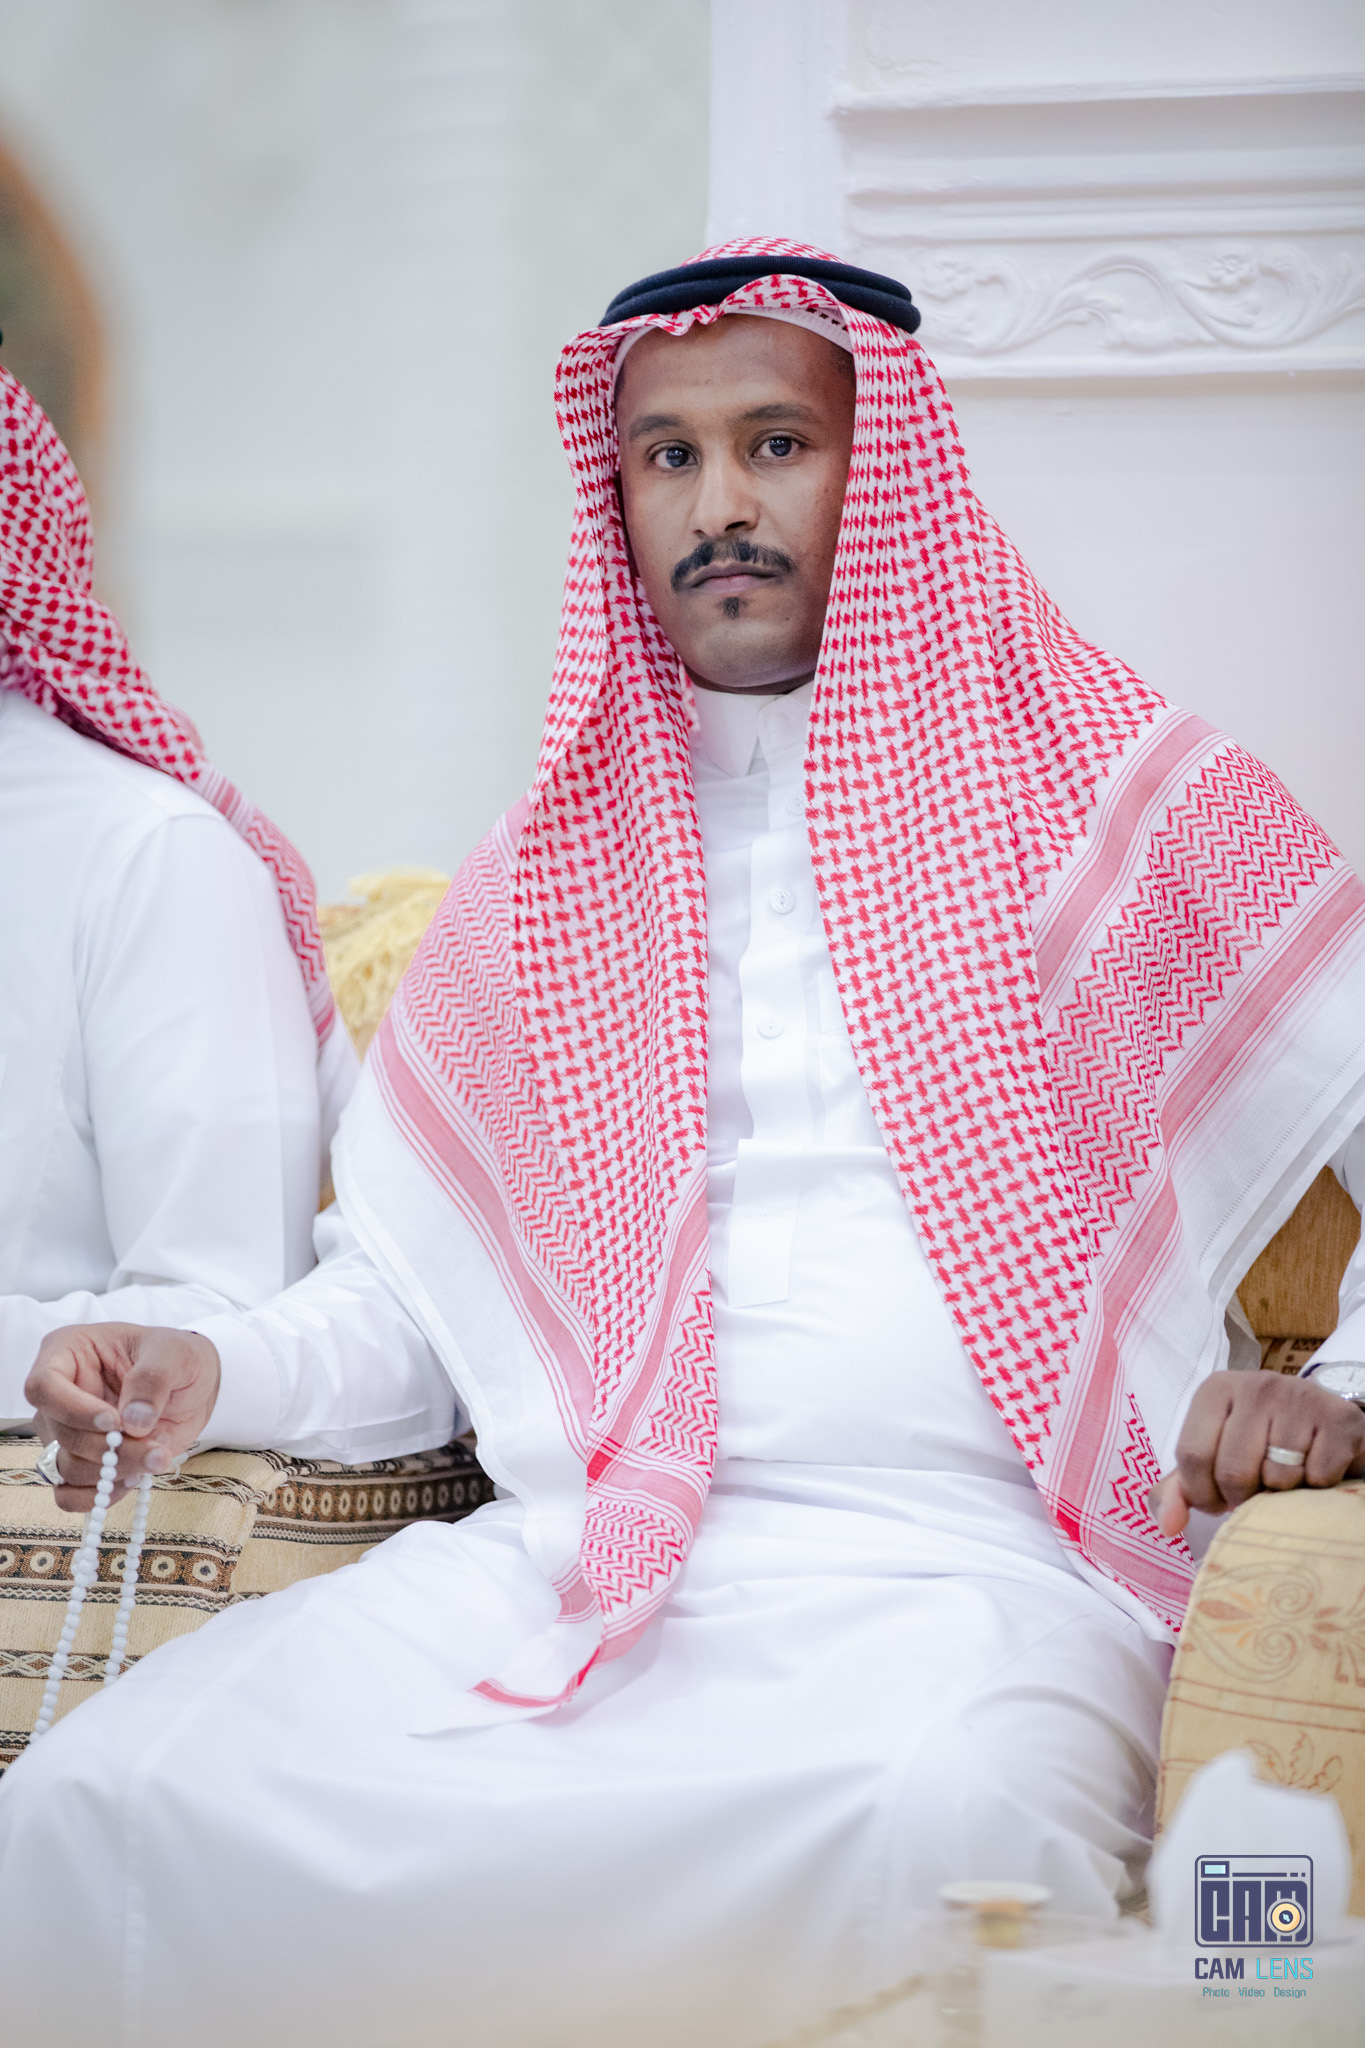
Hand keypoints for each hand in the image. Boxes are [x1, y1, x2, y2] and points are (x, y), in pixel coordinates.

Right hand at [25, 1324, 220, 1511]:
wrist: (193, 1385)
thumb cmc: (176, 1357)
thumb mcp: (175, 1353)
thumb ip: (153, 1380)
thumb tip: (133, 1422)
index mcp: (68, 1352)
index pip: (43, 1386)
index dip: (74, 1410)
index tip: (115, 1421)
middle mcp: (58, 1395)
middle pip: (62, 1434)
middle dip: (109, 1449)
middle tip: (155, 1448)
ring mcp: (66, 1431)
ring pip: (66, 1468)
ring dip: (114, 1471)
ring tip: (157, 1455)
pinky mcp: (82, 1461)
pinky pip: (69, 1494)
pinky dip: (100, 1496)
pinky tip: (135, 1479)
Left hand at [1149, 1369, 1364, 1538]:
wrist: (1325, 1425)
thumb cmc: (1260, 1444)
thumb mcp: (1213, 1458)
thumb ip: (1180, 1490)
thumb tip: (1167, 1525)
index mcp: (1215, 1390)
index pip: (1192, 1455)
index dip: (1204, 1493)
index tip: (1219, 1499)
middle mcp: (1256, 1385)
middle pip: (1233, 1471)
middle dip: (1243, 1497)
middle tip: (1256, 1489)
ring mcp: (1300, 1397)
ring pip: (1279, 1476)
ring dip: (1283, 1491)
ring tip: (1287, 1474)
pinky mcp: (1339, 1418)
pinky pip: (1319, 1477)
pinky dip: (1317, 1486)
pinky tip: (1315, 1466)